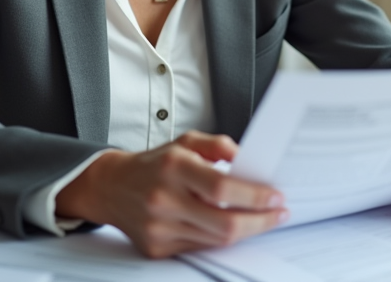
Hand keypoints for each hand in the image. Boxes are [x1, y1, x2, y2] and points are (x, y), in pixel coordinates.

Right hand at [55, 131, 287, 257]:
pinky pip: (199, 248)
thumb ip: (218, 145)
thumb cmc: (155, 163)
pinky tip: (232, 227)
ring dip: (245, 231)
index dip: (254, 196)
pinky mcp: (156, 248)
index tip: (275, 196)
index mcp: (174, 167)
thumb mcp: (185, 142)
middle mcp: (164, 199)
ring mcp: (159, 228)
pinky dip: (220, 239)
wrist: (112, 186)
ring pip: (215, 240)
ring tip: (261, 219)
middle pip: (224, 224)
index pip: (222, 189)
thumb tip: (247, 160)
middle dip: (260, 221)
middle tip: (278, 213)